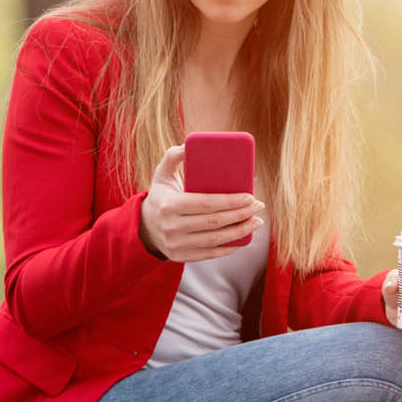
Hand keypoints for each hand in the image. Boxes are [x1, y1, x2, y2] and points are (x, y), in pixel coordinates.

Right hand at [139, 145, 263, 261]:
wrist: (143, 227)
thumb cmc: (160, 197)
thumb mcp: (161, 175)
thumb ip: (173, 157)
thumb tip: (187, 145)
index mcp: (170, 205)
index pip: (206, 204)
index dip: (231, 201)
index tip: (250, 196)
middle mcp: (172, 227)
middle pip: (214, 222)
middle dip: (241, 214)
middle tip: (258, 206)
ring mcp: (176, 244)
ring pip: (215, 239)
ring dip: (240, 231)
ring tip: (256, 222)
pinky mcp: (181, 256)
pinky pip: (210, 253)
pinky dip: (228, 247)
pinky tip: (242, 238)